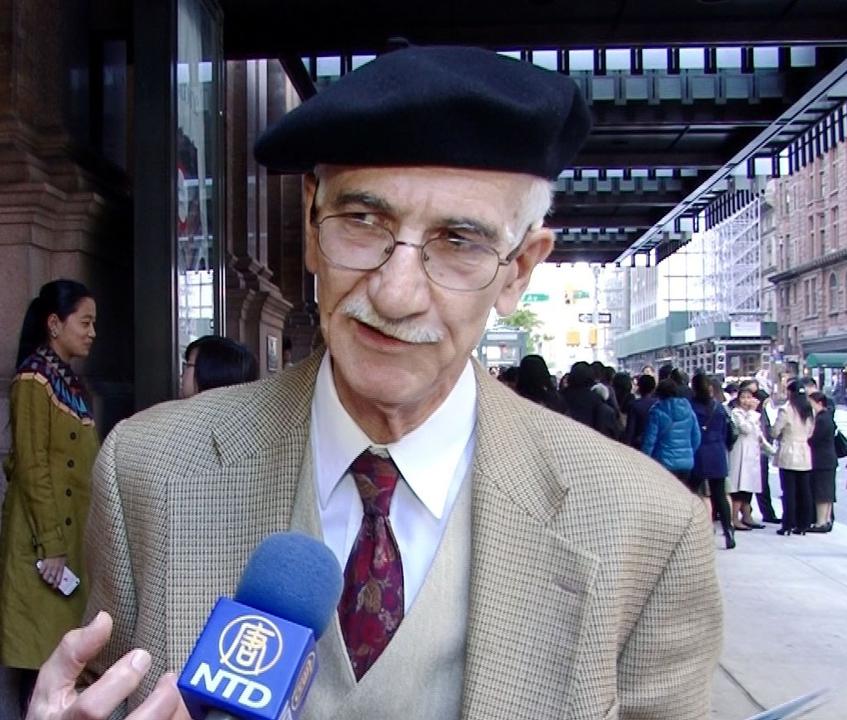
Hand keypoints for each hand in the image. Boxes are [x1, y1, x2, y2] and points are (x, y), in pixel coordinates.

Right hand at [26, 611, 188, 719]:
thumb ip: (71, 653)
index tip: (142, 655)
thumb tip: (103, 619)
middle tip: (170, 679)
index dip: (119, 681)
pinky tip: (177, 709)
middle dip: (156, 706)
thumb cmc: (55, 712)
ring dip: (169, 714)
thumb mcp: (51, 685)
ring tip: (178, 693)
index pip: (90, 709)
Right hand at [38, 555, 66, 589]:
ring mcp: (49, 566)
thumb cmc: (61, 555)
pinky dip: (41, 572)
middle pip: (51, 579)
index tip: (54, 587)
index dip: (56, 584)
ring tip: (45, 578)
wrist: (56, 548)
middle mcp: (55, 568)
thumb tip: (61, 576)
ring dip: (45, 578)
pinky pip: (41, 571)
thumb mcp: (64, 562)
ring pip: (45, 576)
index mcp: (61, 568)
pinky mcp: (44, 564)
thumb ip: (61, 568)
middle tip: (49, 582)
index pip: (58, 578)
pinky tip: (42, 572)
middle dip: (50, 582)